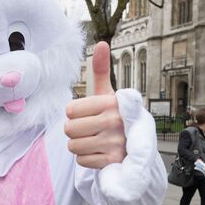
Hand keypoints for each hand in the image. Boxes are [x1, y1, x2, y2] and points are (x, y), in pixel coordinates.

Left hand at [64, 42, 126, 168]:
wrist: (136, 145)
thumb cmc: (115, 115)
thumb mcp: (108, 93)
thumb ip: (101, 70)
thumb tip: (101, 42)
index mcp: (111, 102)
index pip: (70, 110)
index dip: (74, 113)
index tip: (89, 114)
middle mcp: (115, 121)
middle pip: (68, 129)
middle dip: (75, 131)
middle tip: (90, 129)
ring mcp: (115, 143)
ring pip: (73, 146)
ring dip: (80, 145)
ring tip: (94, 141)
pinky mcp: (113, 161)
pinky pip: (82, 161)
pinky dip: (87, 158)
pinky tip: (99, 152)